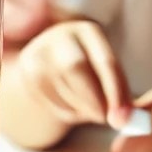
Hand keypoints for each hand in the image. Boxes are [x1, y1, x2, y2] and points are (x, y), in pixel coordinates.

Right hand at [13, 19, 134, 131]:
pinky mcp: (27, 70)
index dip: (116, 91)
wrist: (54, 66)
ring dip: (79, 108)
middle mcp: (61, 35)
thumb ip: (118, 93)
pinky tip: (73, 109)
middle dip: (93, 99)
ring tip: (91, 112)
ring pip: (59, 85)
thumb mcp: (107, 74)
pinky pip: (46, 98)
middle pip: (75, 67)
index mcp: (89, 32)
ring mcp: (40, 51)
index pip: (105, 61)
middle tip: (105, 119)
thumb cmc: (90, 72)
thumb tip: (125, 119)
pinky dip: (65, 111)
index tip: (123, 117)